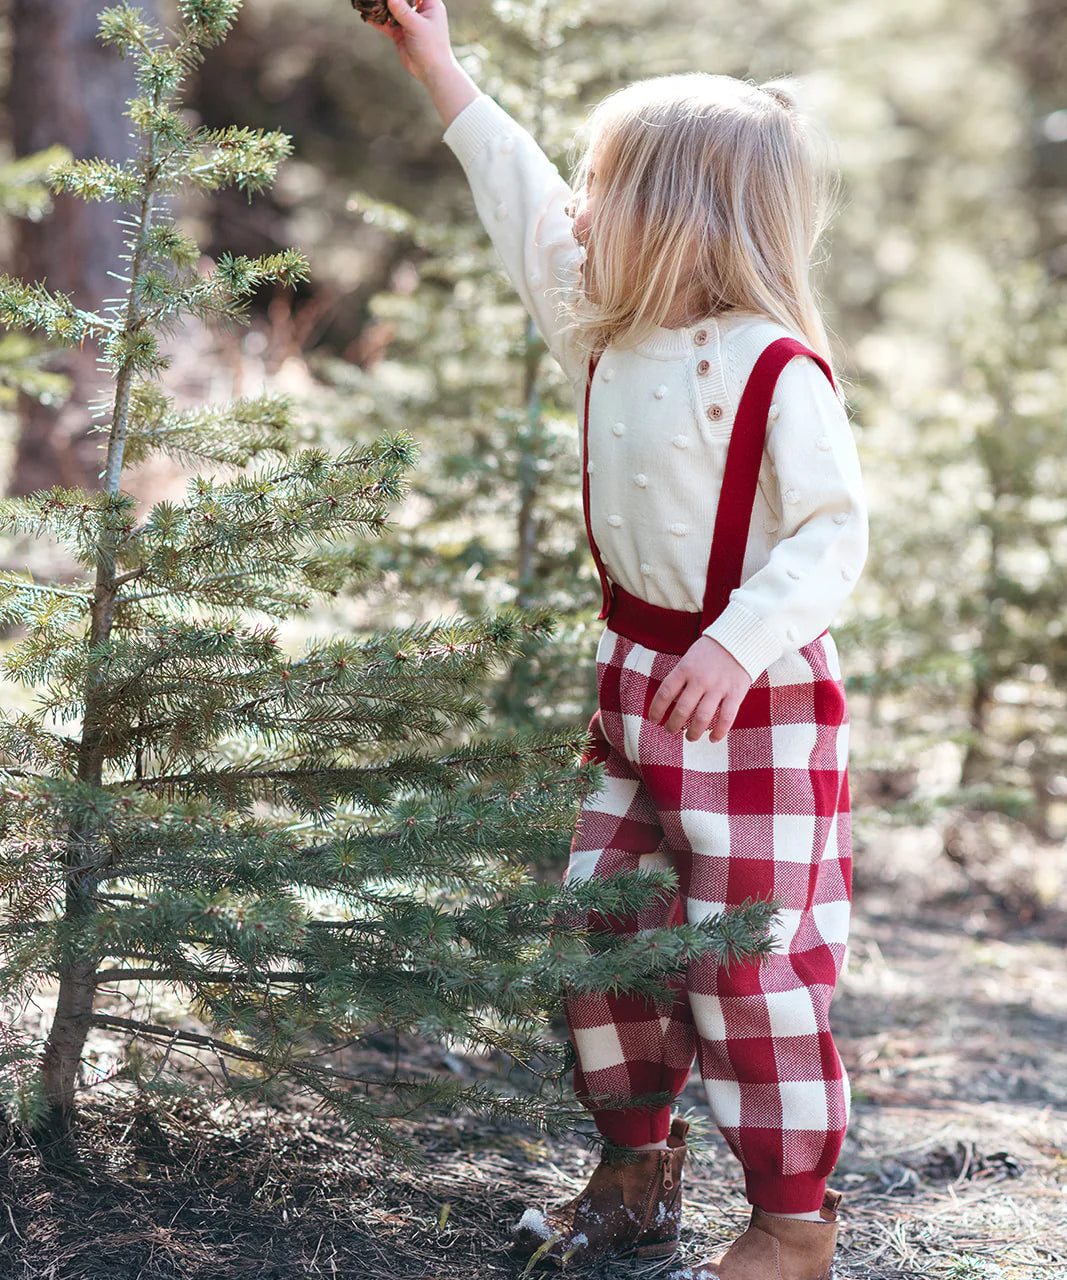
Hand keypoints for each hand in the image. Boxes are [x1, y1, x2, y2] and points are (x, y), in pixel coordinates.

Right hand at [368, 0, 479, 126]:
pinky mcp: (401, 34)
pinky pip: (387, 24)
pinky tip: (367, 16)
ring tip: (368, 3)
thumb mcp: (417, 26)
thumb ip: (403, 11)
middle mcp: (419, 11)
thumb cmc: (432, 47)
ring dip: (381, 8)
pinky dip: (378, 21)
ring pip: (392, 10)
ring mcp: (409, 22)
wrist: (432, 72)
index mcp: (430, 4)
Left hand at [648, 636, 751, 742]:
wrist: (739, 640)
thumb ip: (681, 679)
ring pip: (702, 717)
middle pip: (682, 709)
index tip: (653, 719)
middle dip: (673, 725)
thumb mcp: (689, 659)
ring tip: (690, 737)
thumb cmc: (709, 652)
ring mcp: (718, 687)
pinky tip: (712, 739)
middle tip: (670, 730)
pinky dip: (719, 731)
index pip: (665, 693)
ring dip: (693, 732)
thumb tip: (670, 704)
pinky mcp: (735, 693)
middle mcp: (700, 679)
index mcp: (685, 669)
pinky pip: (726, 717)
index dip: (656, 709)